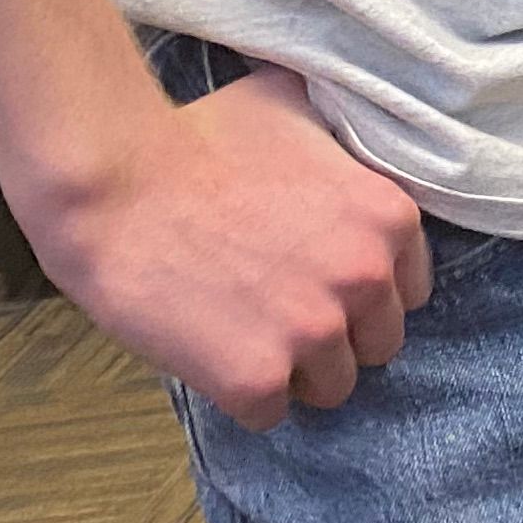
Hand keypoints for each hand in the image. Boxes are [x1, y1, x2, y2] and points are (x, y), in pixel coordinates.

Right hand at [25, 66, 430, 431]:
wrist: (114, 185)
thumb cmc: (196, 138)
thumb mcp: (294, 107)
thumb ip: (340, 135)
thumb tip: (349, 129)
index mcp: (390, 218)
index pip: (407, 290)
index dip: (360, 291)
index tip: (316, 279)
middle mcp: (367, 278)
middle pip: (378, 345)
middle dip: (335, 334)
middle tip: (275, 308)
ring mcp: (314, 333)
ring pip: (332, 388)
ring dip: (293, 370)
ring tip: (242, 331)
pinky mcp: (258, 380)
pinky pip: (271, 415)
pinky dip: (242, 396)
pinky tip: (210, 351)